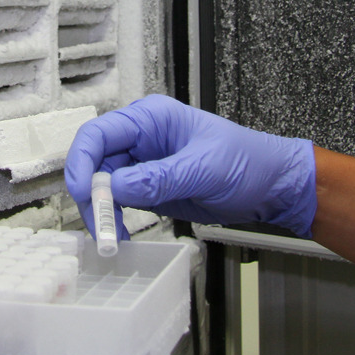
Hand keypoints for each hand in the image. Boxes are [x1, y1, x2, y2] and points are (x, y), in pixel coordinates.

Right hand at [65, 94, 316, 237]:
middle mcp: (142, 139)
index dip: (82, 162)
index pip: (99, 134)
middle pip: (95, 163)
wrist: (271, 186)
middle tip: (99, 225)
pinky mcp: (150, 188)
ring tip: (114, 236)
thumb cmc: (248, 161)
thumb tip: (116, 187)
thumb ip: (159, 178)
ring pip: (103, 186)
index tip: (83, 192)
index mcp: (152, 119)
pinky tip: (124, 235)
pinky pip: (120, 202)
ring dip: (102, 212)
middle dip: (90, 195)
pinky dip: (116, 220)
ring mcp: (145, 165)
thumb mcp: (204, 168)